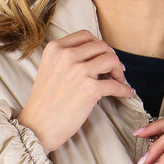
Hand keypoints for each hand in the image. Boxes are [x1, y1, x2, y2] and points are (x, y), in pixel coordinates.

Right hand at [18, 30, 133, 153]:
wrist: (37, 127)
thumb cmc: (44, 103)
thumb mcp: (49, 69)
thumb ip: (66, 58)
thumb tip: (95, 56)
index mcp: (55, 48)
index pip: (85, 36)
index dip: (98, 45)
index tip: (103, 55)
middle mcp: (66, 55)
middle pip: (101, 46)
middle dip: (111, 57)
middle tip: (115, 70)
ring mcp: (79, 71)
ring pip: (111, 60)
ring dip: (119, 71)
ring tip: (119, 81)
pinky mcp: (90, 89)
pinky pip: (115, 85)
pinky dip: (124, 89)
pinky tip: (126, 93)